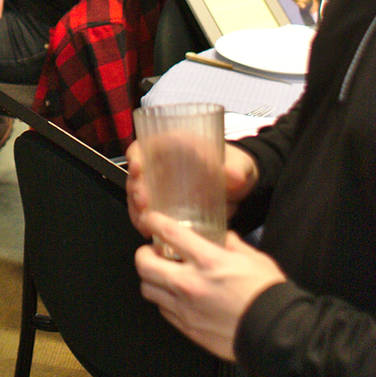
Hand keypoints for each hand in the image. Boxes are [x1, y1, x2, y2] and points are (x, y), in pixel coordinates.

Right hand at [125, 138, 257, 236]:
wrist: (240, 187)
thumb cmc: (235, 166)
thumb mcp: (240, 164)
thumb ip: (237, 168)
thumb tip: (234, 176)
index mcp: (176, 145)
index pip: (147, 145)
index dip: (137, 156)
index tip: (138, 168)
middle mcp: (163, 164)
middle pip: (137, 173)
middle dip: (135, 188)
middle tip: (143, 204)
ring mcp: (162, 185)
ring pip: (137, 193)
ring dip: (135, 207)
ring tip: (143, 222)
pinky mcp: (165, 204)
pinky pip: (147, 211)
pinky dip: (143, 220)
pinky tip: (146, 231)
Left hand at [134, 219, 285, 360]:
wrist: (275, 334)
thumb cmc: (267, 296)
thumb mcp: (253, 258)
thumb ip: (232, 245)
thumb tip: (223, 238)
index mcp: (208, 261)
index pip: (168, 233)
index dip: (153, 222)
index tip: (150, 220)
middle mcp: (191, 283)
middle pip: (144, 264)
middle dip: (143, 254)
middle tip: (151, 252)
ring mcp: (186, 308)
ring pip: (147, 289)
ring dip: (151, 279)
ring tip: (162, 276)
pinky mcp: (187, 328)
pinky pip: (163, 310)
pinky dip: (164, 301)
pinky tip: (176, 297)